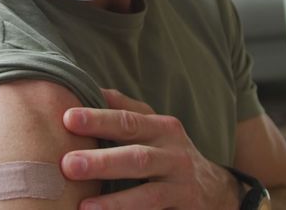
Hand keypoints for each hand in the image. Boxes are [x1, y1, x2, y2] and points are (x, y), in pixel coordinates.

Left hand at [60, 88, 242, 209]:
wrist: (216, 190)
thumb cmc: (170, 153)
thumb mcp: (154, 128)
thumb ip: (124, 110)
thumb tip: (88, 88)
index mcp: (162, 129)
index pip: (128, 122)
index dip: (99, 120)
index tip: (68, 118)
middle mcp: (174, 156)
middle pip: (137, 158)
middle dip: (102, 162)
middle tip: (68, 164)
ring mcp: (182, 187)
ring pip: (149, 195)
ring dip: (116, 202)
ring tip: (85, 206)